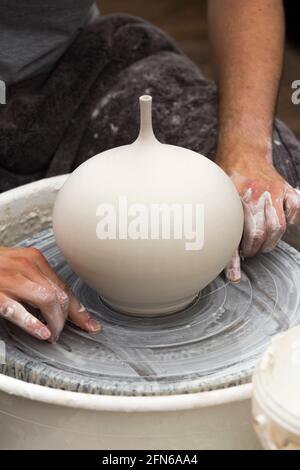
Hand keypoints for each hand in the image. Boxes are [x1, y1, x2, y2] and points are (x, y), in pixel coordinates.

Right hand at [0, 247, 100, 341]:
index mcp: (34, 259)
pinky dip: (33, 323)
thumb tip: (59, 303)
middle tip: (63, 333)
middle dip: (67, 319)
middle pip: (60, 296)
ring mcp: (10, 279)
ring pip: (47, 301)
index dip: (78, 309)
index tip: (90, 324)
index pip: (64, 287)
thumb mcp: (18, 267)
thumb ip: (38, 281)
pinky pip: (17, 310)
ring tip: (52, 335)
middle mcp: (26, 266)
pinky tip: (41, 333)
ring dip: (54, 323)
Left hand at [215, 143, 299, 281]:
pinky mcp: (285, 188)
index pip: (240, 234)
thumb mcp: (218, 198)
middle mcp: (257, 195)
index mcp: (238, 198)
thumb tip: (218, 252)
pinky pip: (296, 207)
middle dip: (255, 248)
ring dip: (271, 241)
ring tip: (261, 245)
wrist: (242, 151)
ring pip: (279, 225)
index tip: (234, 271)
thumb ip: (219, 224)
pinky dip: (293, 219)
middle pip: (263, 233)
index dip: (237, 256)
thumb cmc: (225, 177)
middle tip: (248, 251)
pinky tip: (284, 224)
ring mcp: (273, 191)